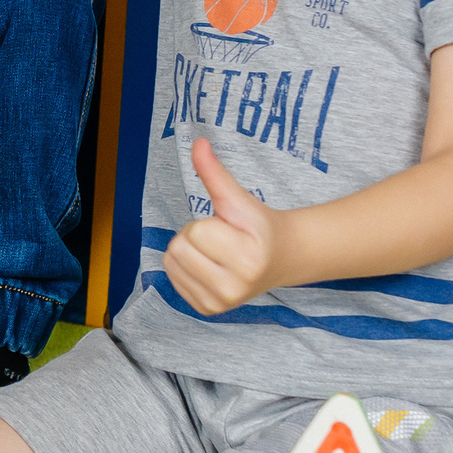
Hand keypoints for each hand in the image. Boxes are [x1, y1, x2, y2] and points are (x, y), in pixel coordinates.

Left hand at [164, 138, 291, 314]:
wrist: (281, 259)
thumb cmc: (257, 226)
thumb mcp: (239, 199)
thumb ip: (215, 173)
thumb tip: (198, 142)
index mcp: (247, 261)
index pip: (195, 232)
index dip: (207, 222)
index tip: (229, 228)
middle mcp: (234, 288)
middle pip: (178, 248)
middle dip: (194, 235)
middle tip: (220, 239)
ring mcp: (220, 303)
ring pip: (171, 263)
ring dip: (187, 251)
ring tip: (215, 251)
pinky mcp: (208, 310)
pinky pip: (172, 278)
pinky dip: (184, 267)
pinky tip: (208, 266)